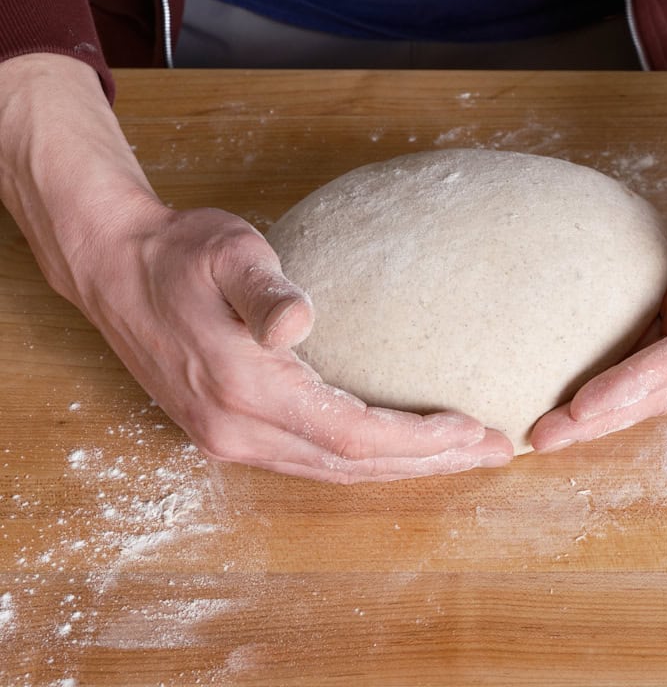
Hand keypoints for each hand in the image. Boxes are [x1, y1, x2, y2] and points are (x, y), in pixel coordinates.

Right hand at [0, 55, 512, 482]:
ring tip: (461, 455)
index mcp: (243, 387)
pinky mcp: (222, 430)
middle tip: (494, 452)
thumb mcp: (227, 250)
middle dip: (427, 464)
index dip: (417, 441)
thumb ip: (264, 287)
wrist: (115, 267)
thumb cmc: (180, 251)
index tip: (474, 429)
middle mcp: (234, 428)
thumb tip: (296, 322)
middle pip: (349, 468)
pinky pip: (306, 459)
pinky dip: (360, 459)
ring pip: (329, 471)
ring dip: (399, 467)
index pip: (350, 436)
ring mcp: (224, 437)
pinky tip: (393, 446)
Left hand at [530, 0, 666, 452]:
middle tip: (542, 438)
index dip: (635, 384)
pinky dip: (611, 374)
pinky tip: (570, 388)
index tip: (583, 407)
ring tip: (546, 429)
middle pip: (662, 386)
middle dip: (603, 416)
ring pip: (650, 379)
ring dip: (601, 406)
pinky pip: (646, 351)